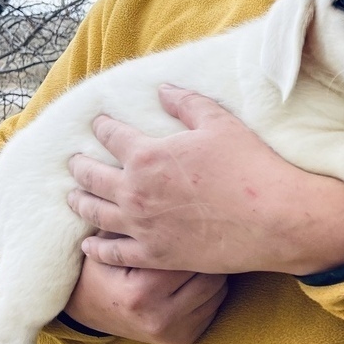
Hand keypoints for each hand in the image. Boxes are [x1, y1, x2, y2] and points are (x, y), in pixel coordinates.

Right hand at [64, 233, 227, 343]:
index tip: (195, 220)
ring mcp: (172, 332)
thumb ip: (137, 222)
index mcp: (142, 291)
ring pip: (218, 290)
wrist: (85, 306)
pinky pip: (214, 307)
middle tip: (201, 235)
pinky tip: (194, 278)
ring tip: (196, 255)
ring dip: (212, 271)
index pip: (189, 256)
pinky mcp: (182, 340)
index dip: (194, 235)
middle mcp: (159, 317)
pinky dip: (210, 290)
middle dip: (205, 253)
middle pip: (209, 275)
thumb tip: (174, 194)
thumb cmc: (101, 264)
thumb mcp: (109, 241)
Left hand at [68, 85, 343, 275]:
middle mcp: (135, 192)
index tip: (98, 123)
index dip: (103, 127)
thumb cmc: (247, 166)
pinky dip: (98, 249)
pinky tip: (89, 245)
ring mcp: (143, 227)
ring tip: (72, 196)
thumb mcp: (218, 123)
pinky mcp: (156, 255)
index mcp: (148, 156)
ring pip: (97, 213)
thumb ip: (186, 103)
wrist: (272, 217)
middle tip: (73, 160)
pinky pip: (115, 254)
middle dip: (80, 165)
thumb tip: (163, 88)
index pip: (113, 136)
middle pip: (94, 176)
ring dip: (80, 202)